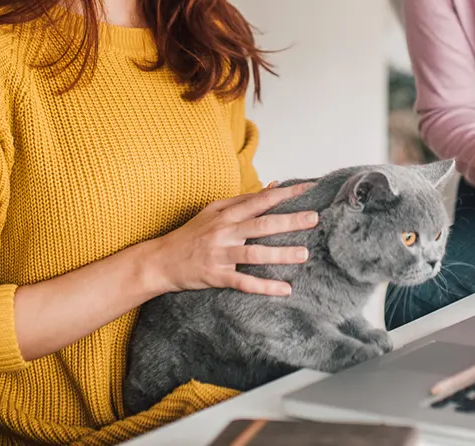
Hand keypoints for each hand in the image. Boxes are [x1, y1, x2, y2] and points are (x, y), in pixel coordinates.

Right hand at [149, 183, 318, 296]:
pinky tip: (285, 289)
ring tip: (304, 254)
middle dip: (289, 221)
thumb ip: (244, 200)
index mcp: (226, 213)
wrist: (161, 260)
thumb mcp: (214, 211)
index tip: (308, 188)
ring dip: (281, 254)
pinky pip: (244, 282)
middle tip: (313, 218)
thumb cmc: (191, 234)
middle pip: (261, 225)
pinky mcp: (216, 276)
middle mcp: (224, 232)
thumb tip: (274, 185)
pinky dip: (265, 287)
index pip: (260, 200)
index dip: (285, 193)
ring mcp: (220, 255)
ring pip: (255, 254)